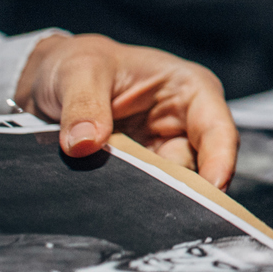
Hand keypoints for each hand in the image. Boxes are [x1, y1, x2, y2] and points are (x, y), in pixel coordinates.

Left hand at [16, 35, 237, 187]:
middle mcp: (185, 125)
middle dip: (183, 190)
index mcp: (190, 90)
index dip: (221, 161)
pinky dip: (130, 203)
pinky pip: (143, 196)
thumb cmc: (80, 63)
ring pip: (172, 187)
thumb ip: (83, 104)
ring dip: (150, 198)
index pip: (218, 130)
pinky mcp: (140, 175)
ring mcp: (162, 153)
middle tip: (156, 208)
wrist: (51, 82)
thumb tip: (84, 143)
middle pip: (200, 168)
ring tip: (124, 205)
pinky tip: (113, 208)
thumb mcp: (80, 70)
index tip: (212, 189)